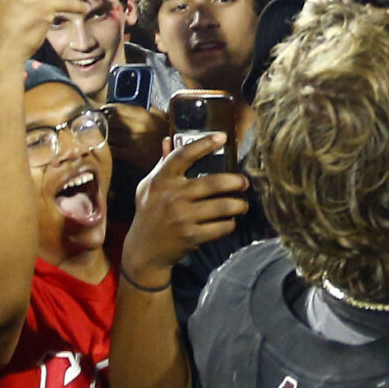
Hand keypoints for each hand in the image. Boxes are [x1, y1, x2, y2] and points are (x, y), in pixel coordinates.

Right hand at [120, 133, 250, 287]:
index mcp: (161, 180)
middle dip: (236, 181)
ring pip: (222, 207)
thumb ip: (162, 164)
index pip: (184, 155)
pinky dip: (230, 223)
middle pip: (213, 183)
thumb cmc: (149, 213)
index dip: (204, 143)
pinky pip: (220, 227)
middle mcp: (172, 196)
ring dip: (238, 204)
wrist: (144, 250)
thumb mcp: (149, 186)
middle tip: (245, 182)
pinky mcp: (191, 236)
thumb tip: (168, 140)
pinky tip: (230, 220)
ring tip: (243, 204)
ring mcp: (182, 217)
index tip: (222, 137)